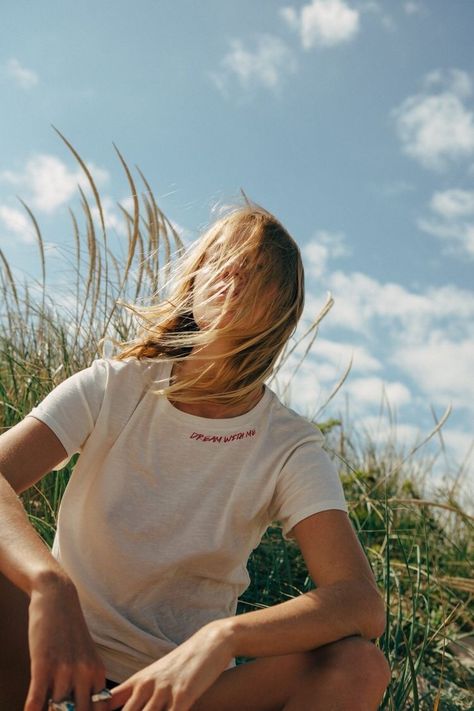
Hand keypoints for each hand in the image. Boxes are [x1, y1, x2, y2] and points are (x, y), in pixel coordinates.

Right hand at [24, 573, 107, 710]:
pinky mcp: (43, 664)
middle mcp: (84, 673)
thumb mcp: (86, 655)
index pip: (98, 710)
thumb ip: (88, 682)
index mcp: (97, 672)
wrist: (57, 598)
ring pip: (57, 710)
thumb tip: (83, 709)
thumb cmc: (69, 631)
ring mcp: (64, 669)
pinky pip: (37, 699)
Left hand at [109, 620, 233, 710]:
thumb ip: (140, 691)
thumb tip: (123, 705)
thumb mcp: (158, 673)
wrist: (210, 642)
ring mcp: (163, 690)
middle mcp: (147, 685)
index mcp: (138, 680)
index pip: (108, 701)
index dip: (99, 710)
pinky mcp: (182, 696)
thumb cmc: (184, 661)